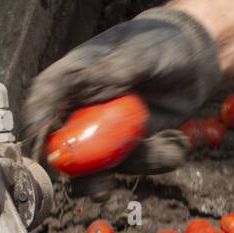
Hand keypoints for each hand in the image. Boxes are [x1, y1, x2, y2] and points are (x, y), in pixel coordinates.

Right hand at [23, 7, 220, 173]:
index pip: (43, 102)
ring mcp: (105, 131)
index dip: (39, 128)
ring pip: (99, 166)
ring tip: (167, 149)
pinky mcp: (128, 145)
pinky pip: (133, 166)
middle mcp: (83, 108)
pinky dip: (156, 160)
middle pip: (63, 145)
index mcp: (73, 77)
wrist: (194, 60)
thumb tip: (85, 84)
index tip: (45, 153)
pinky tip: (177, 142)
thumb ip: (113, 70)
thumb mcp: (139, 53)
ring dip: (131, 168)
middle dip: (79, 172)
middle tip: (98, 189)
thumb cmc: (161, 43)